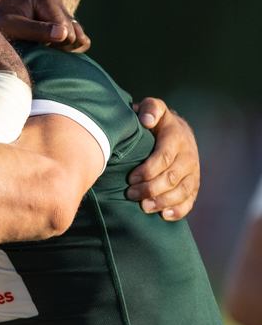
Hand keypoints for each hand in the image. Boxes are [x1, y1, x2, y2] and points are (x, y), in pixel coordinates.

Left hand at [0, 0, 89, 52]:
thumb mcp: (11, 28)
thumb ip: (35, 30)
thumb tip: (64, 33)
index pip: (62, 24)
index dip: (50, 41)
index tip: (31, 43)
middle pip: (72, 31)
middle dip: (56, 44)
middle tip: (34, 46)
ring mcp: (62, 9)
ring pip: (77, 36)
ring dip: (62, 47)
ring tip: (41, 47)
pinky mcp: (65, 21)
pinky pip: (81, 39)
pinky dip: (71, 49)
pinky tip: (54, 51)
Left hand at [127, 97, 199, 220]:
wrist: (176, 131)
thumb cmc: (155, 122)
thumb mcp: (153, 109)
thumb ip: (150, 108)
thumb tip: (146, 120)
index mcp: (176, 137)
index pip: (164, 157)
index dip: (147, 171)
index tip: (129, 179)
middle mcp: (188, 155)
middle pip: (172, 177)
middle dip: (150, 188)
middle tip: (130, 194)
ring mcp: (193, 171)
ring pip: (182, 191)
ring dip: (163, 201)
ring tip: (143, 207)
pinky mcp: (193, 184)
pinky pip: (190, 200)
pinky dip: (179, 210)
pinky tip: (164, 216)